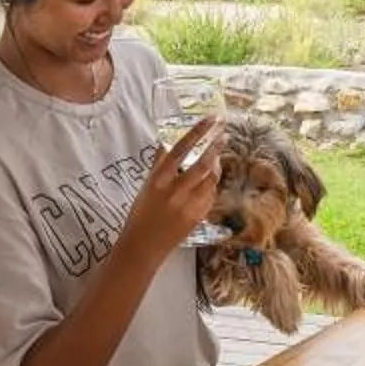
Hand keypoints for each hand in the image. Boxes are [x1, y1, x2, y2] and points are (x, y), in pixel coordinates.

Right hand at [127, 116, 224, 254]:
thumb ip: (158, 164)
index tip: (210, 119)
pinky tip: (209, 180)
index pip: (180, 149)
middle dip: (215, 146)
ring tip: (217, 155)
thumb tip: (165, 144)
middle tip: (223, 134)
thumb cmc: (141, 213)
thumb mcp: (146, 185)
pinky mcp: (198, 217)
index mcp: (158, 179)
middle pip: (202, 163)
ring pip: (211, 179)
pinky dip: (212, 184)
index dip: (197, 132)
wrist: (143, 245)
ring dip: (216, 165)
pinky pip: (210, 195)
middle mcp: (174, 191)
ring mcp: (188, 205)